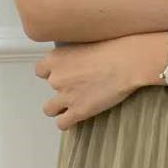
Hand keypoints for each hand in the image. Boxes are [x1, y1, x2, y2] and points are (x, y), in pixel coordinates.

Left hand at [35, 33, 164, 129]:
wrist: (127, 63)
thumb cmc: (112, 48)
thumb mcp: (84, 43)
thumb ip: (72, 57)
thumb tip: (74, 65)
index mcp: (55, 58)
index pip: (40, 70)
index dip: (52, 73)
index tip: (64, 73)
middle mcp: (55, 77)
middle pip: (49, 88)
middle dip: (61, 88)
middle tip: (79, 86)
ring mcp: (65, 96)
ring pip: (49, 109)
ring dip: (58, 108)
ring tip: (72, 105)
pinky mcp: (78, 111)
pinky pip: (61, 123)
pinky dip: (66, 122)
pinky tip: (74, 118)